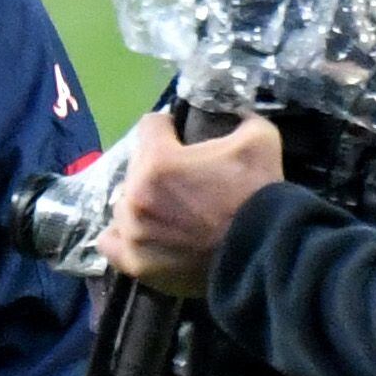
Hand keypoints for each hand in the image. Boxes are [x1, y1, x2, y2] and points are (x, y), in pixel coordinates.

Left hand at [101, 109, 286, 299]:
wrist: (265, 252)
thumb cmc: (259, 195)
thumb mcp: (260, 139)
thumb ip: (239, 119)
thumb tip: (230, 113)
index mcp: (157, 161)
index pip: (149, 126)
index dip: (169, 128)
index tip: (181, 137)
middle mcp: (134, 196)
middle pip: (134, 168)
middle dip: (155, 168)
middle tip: (183, 180)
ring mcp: (132, 232)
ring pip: (124, 204)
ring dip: (142, 201)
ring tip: (168, 209)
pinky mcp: (134, 261)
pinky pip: (110, 242)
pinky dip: (123, 235)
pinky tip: (142, 231)